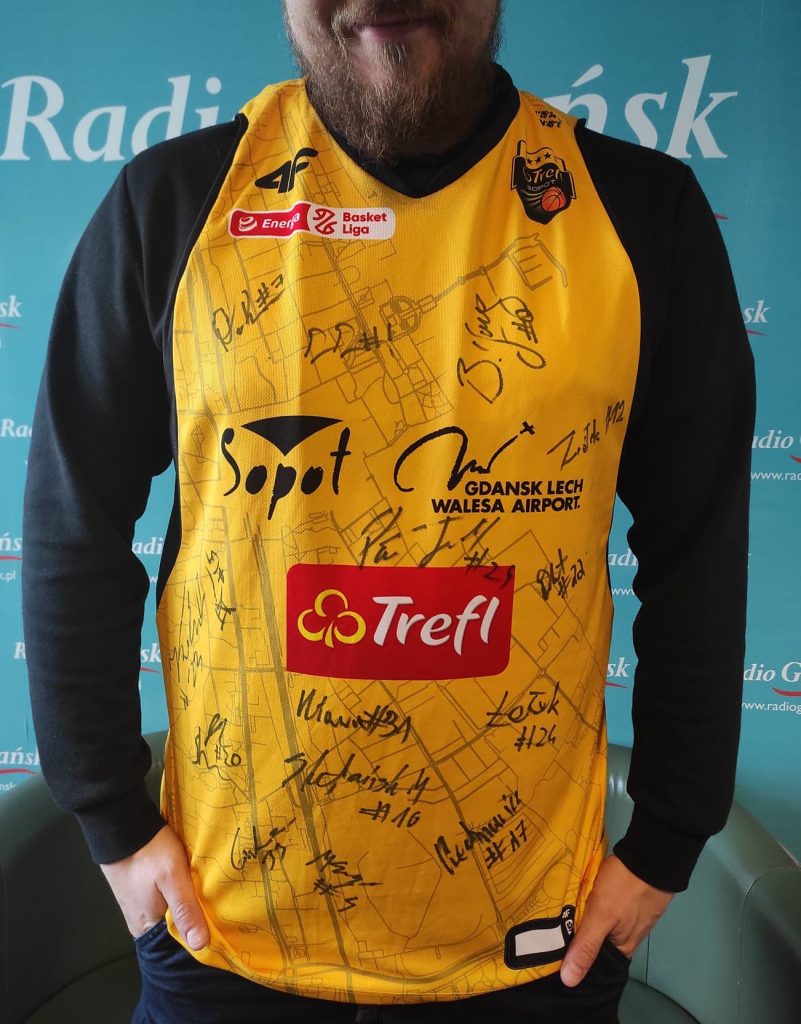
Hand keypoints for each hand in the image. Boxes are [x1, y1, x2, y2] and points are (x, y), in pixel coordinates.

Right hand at [99, 824, 208, 949]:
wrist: (122, 825)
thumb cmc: (148, 851)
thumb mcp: (172, 878)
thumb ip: (185, 910)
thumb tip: (200, 945)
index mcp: (147, 927)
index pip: (181, 942)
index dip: (200, 934)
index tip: (222, 926)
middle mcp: (142, 923)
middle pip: (177, 927)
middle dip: (196, 918)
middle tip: (219, 906)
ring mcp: (141, 907)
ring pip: (172, 912)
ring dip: (189, 904)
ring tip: (209, 894)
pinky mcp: (142, 892)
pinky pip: (166, 900)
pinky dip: (180, 893)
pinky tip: (191, 884)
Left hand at [560, 853, 672, 986]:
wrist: (651, 854)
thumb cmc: (625, 887)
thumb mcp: (600, 916)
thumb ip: (587, 947)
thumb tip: (569, 982)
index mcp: (624, 947)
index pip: (597, 965)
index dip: (578, 963)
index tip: (554, 959)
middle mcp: (630, 936)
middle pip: (600, 944)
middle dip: (580, 940)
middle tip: (551, 934)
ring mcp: (633, 916)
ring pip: (604, 926)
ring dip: (587, 922)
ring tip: (561, 918)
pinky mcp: (632, 899)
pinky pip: (609, 910)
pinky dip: (596, 907)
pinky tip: (582, 901)